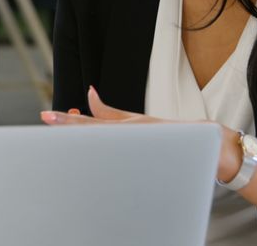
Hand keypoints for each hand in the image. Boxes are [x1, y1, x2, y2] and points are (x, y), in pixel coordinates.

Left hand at [41, 86, 242, 181]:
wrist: (209, 149)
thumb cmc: (171, 135)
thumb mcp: (137, 120)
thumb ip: (110, 113)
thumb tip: (88, 94)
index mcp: (126, 128)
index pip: (90, 124)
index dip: (67, 121)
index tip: (46, 116)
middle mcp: (130, 136)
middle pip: (92, 132)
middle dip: (69, 128)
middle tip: (46, 119)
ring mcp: (138, 149)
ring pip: (103, 146)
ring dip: (83, 141)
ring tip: (62, 134)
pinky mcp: (146, 161)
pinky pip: (119, 161)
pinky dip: (102, 159)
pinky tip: (89, 156)